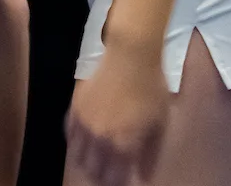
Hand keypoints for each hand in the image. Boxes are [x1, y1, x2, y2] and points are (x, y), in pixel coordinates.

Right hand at [65, 50, 169, 185]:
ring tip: (96, 163)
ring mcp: (84, 126)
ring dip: (87, 163)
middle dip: (102, 176)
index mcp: (124, 144)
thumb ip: (151, 153)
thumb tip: (145, 176)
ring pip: (78, 157)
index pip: (114, 177)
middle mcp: (100, 139)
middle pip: (94, 171)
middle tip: (110, 174)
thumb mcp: (161, 121)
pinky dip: (76, 145)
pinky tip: (84, 143)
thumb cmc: (152, 88)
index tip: (122, 182)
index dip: (118, 183)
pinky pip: (69, 137)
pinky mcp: (74, 111)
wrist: (131, 57)